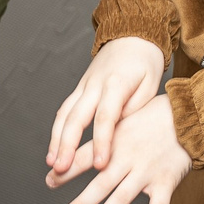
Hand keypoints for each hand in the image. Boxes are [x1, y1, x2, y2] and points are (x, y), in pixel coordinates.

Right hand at [47, 35, 163, 185]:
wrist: (132, 33)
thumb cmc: (145, 61)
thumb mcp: (151, 83)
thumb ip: (136, 108)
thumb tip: (119, 131)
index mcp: (116, 83)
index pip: (106, 117)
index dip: (102, 143)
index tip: (100, 165)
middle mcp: (94, 84)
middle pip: (76, 117)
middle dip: (67, 145)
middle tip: (61, 169)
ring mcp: (84, 85)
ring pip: (65, 114)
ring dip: (56, 140)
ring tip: (52, 164)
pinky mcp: (79, 88)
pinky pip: (65, 109)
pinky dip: (57, 129)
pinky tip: (54, 148)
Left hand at [56, 92, 191, 203]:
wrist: (189, 114)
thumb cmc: (153, 116)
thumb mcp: (124, 118)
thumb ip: (104, 134)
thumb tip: (79, 145)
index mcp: (115, 140)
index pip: (85, 157)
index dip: (66, 170)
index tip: (49, 181)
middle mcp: (128, 157)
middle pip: (101, 183)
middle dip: (82, 201)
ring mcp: (147, 171)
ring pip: (122, 197)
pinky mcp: (166, 181)